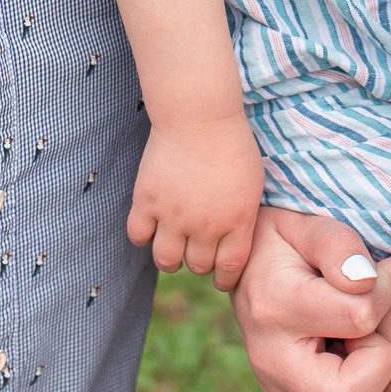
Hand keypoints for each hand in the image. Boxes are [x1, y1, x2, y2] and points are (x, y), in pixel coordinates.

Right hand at [127, 115, 265, 290]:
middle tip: (195, 248)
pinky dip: (143, 234)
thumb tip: (236, 241)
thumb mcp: (252, 182)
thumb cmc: (231, 142)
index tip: (219, 276)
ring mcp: (174, 215)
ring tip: (172, 242)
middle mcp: (206, 225)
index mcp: (237, 221)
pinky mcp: (147, 201)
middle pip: (198, 266)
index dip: (224, 277)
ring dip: (170, 256)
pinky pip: (138, 236)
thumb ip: (243, 216)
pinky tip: (151, 222)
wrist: (199, 114)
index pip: (230, 269)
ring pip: (166, 260)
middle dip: (198, 261)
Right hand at [231, 206, 390, 391]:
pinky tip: (353, 384)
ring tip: (360, 354)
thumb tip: (368, 280)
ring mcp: (274, 391)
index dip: (388, 291)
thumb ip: (338, 246)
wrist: (248, 267)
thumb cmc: (286, 241)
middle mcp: (270, 357)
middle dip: (376, 365)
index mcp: (276, 303)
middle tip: (371, 333)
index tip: (390, 272)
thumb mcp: (308, 225)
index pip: (360, 316)